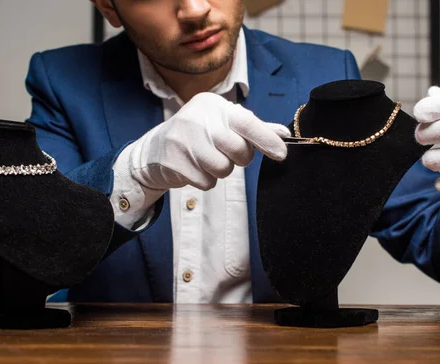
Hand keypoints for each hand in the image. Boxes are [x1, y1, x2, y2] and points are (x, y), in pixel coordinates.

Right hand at [126, 92, 289, 190]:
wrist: (155, 150)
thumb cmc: (198, 135)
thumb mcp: (223, 123)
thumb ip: (254, 128)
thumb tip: (284, 134)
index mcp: (213, 105)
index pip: (247, 122)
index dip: (267, 139)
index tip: (282, 154)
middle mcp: (197, 119)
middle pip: (239, 150)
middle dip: (239, 158)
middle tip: (226, 152)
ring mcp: (183, 141)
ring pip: (224, 169)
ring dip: (220, 170)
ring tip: (206, 159)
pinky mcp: (174, 162)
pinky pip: (207, 182)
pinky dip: (205, 180)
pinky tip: (194, 167)